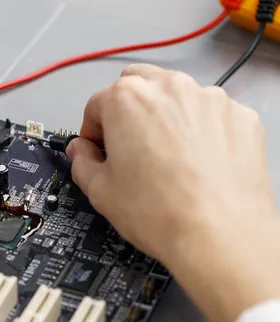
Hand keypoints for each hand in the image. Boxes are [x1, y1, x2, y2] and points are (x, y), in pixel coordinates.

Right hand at [67, 64, 279, 321]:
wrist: (220, 236)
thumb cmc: (158, 212)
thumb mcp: (100, 191)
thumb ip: (81, 161)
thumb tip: (81, 151)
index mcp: (126, 99)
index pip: (96, 104)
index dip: (93, 131)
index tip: (99, 152)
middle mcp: (168, 87)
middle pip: (137, 85)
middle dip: (127, 109)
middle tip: (130, 145)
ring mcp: (209, 98)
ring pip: (176, 94)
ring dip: (165, 114)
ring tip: (167, 155)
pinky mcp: (239, 116)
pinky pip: (210, 113)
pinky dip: (200, 128)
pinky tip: (198, 161)